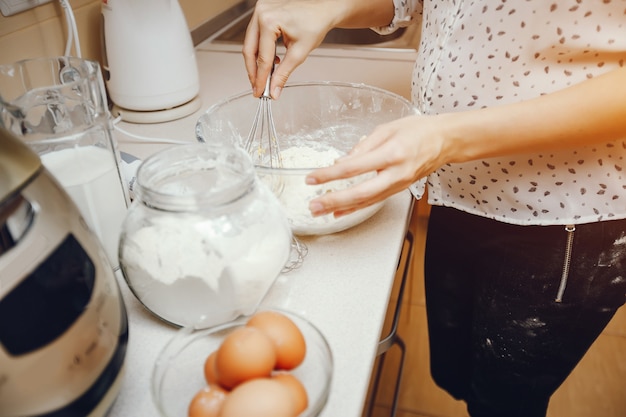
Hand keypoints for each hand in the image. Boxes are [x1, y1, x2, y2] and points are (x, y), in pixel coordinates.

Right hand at [243, 0, 335, 97]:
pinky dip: (261, 50)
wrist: (323, 10)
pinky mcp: (262, 13)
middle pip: (250, 50)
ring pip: (250, 43)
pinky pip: (256, 36)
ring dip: (256, 62)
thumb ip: (284, 74)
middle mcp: (261, 13)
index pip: (262, 57)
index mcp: (269, 21)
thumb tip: (275, 90)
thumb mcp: (299, 53)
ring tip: (263, 78)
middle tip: (257, 88)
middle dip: (254, 72)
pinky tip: (271, 61)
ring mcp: (260, 11)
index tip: (260, 92)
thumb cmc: (315, 23)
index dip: (260, 78)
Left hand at [305, 115, 446, 217]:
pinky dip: (355, 208)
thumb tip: (341, 162)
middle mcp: (396, 173)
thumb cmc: (418, 131)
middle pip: (360, 192)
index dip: (330, 174)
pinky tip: (340, 212)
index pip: (354, 167)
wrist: (445, 141)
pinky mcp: (399, 190)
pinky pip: (373, 202)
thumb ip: (362, 147)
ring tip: (320, 211)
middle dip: (334, 201)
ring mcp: (398, 185)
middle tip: (313, 205)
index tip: (312, 177)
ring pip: (366, 202)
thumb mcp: (387, 129)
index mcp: (391, 153)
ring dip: (341, 208)